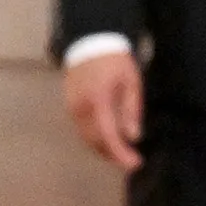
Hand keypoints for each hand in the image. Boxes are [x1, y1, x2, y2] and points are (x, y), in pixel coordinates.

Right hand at [65, 43, 145, 171]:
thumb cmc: (115, 60)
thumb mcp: (131, 82)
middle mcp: (81, 109)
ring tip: (122, 152)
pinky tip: (109, 138)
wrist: (89, 42)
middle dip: (113, 155)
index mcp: (98, 102)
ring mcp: (72, 109)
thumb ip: (132, 110)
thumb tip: (133, 137)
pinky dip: (96, 138)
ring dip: (104, 148)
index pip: (108, 136)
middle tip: (132, 160)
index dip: (121, 154)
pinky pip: (82, 130)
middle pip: (95, 142)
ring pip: (87, 138)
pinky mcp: (70, 107)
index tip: (135, 163)